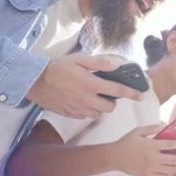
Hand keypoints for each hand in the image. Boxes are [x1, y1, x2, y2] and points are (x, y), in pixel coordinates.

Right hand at [27, 54, 143, 118]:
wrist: (34, 81)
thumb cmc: (57, 67)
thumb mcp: (78, 59)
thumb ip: (99, 63)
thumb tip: (117, 65)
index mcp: (90, 84)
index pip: (117, 90)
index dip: (132, 93)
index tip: (141, 96)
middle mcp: (86, 99)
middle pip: (110, 107)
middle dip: (112, 101)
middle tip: (106, 92)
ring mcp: (78, 109)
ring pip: (98, 114)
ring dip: (100, 107)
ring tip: (93, 96)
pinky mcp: (70, 114)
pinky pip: (86, 116)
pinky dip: (88, 110)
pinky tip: (82, 101)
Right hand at [110, 124, 175, 175]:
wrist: (113, 157)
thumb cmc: (126, 142)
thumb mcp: (138, 131)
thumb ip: (152, 128)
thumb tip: (165, 125)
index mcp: (150, 145)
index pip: (171, 145)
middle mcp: (151, 158)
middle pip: (174, 160)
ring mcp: (149, 168)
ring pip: (170, 170)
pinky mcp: (147, 175)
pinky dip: (171, 174)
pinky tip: (174, 169)